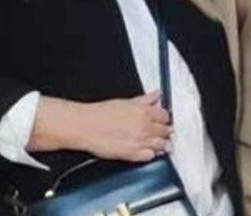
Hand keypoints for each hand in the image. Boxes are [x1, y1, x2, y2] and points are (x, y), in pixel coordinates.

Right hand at [34, 91, 170, 161]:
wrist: (85, 126)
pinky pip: (150, 156)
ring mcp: (140, 141)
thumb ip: (145, 99)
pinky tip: (148, 151)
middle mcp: (145, 126)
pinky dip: (151, 154)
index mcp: (144, 112)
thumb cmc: (100, 114)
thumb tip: (156, 95)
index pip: (165, 116)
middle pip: (165, 130)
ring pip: (161, 144)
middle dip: (164, 131)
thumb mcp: (126, 102)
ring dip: (161, 144)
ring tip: (159, 143)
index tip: (163, 121)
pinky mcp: (132, 154)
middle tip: (163, 132)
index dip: (164, 119)